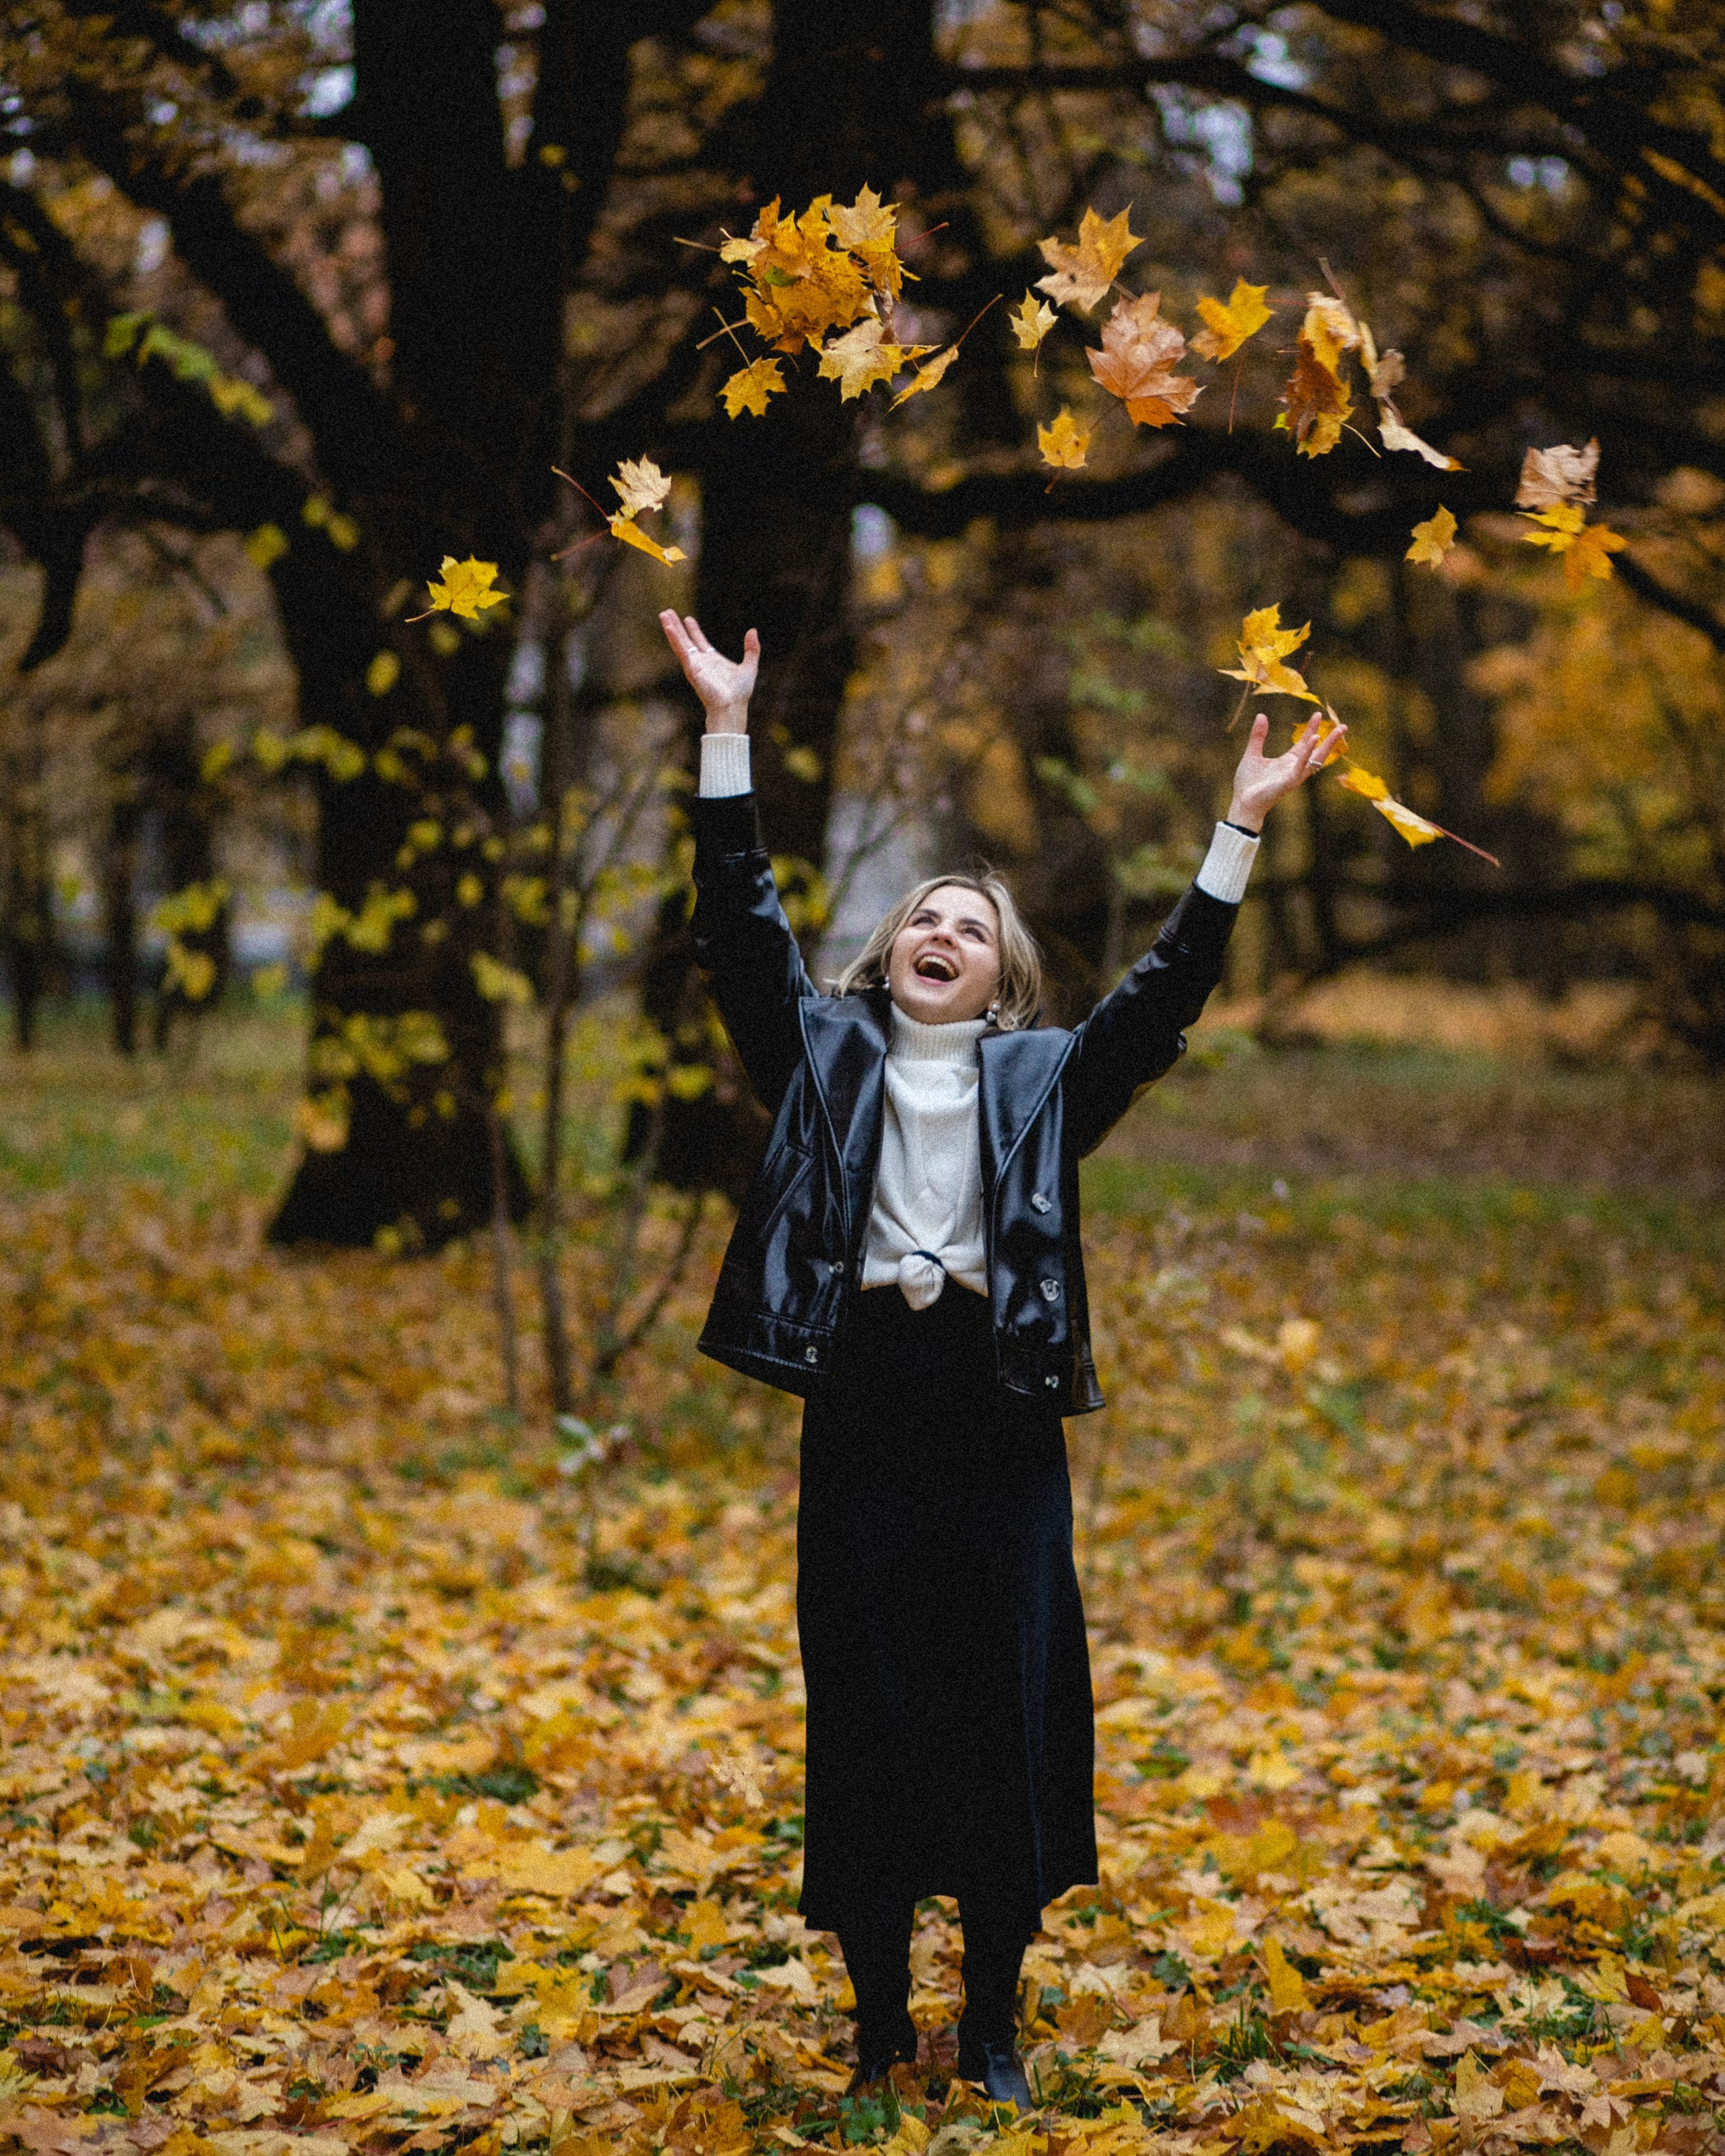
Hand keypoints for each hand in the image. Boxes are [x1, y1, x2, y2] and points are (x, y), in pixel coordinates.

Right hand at [659, 611, 759, 731]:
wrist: (732, 706)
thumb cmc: (739, 693)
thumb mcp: (750, 666)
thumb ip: (752, 649)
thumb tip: (753, 631)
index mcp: (713, 661)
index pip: (700, 642)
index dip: (694, 630)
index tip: (688, 619)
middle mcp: (701, 662)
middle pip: (686, 640)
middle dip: (677, 627)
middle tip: (667, 613)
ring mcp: (694, 665)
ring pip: (680, 643)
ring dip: (671, 628)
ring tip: (663, 614)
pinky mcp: (691, 668)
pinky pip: (681, 650)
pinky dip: (674, 638)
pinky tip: (668, 627)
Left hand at [1226, 712, 1345, 832]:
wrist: (1243, 803)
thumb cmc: (1248, 783)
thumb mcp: (1253, 754)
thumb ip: (1258, 736)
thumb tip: (1261, 715)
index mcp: (1287, 762)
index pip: (1304, 743)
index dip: (1311, 729)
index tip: (1317, 715)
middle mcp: (1294, 768)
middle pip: (1317, 751)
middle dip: (1331, 739)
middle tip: (1343, 726)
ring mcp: (1294, 776)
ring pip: (1316, 759)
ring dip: (1327, 745)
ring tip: (1338, 731)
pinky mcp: (1289, 782)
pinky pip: (1302, 766)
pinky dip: (1308, 752)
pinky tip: (1314, 739)